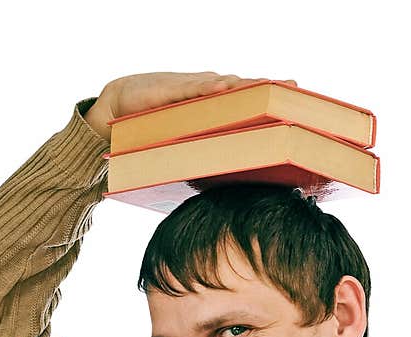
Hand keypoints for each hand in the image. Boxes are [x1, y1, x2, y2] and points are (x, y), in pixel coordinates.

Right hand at [83, 71, 297, 141]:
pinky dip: (211, 87)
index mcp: (213, 106)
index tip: (297, 100)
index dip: (270, 99)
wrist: (113, 110)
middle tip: (295, 88)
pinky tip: (227, 87)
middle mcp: (207, 93)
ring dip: (249, 86)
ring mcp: (192, 89)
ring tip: (272, 86)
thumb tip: (223, 176)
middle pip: (244, 89)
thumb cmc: (150, 127)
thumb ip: (202, 148)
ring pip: (226, 86)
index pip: (247, 100)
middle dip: (269, 88)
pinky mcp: (172, 89)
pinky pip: (195, 89)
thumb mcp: (181, 141)